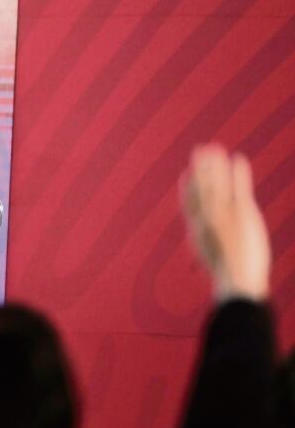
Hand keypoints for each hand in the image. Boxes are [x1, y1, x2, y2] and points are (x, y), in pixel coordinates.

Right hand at [181, 144, 269, 300]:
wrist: (236, 279)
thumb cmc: (230, 279)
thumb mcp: (214, 264)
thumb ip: (211, 253)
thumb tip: (206, 261)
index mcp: (197, 230)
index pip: (189, 203)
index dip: (187, 187)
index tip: (186, 174)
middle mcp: (207, 217)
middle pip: (200, 186)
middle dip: (199, 168)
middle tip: (198, 151)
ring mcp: (223, 212)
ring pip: (216, 182)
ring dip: (214, 163)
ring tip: (215, 148)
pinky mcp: (241, 211)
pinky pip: (238, 186)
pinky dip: (237, 171)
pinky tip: (238, 158)